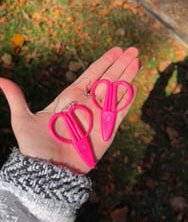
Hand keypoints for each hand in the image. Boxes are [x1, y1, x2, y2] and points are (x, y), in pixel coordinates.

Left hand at [0, 47, 139, 172]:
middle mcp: (88, 104)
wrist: (49, 171)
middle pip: (108, 79)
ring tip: (138, 61)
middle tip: (134, 50)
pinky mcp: (108, 131)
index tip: (116, 50)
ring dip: (128, 76)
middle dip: (121, 64)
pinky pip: (120, 112)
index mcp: (71, 98)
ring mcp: (99, 117)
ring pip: (117, 92)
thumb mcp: (22, 119)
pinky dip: (128, 99)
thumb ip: (16, 97)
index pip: (92, 75)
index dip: (104, 62)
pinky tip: (135, 86)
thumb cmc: (36, 146)